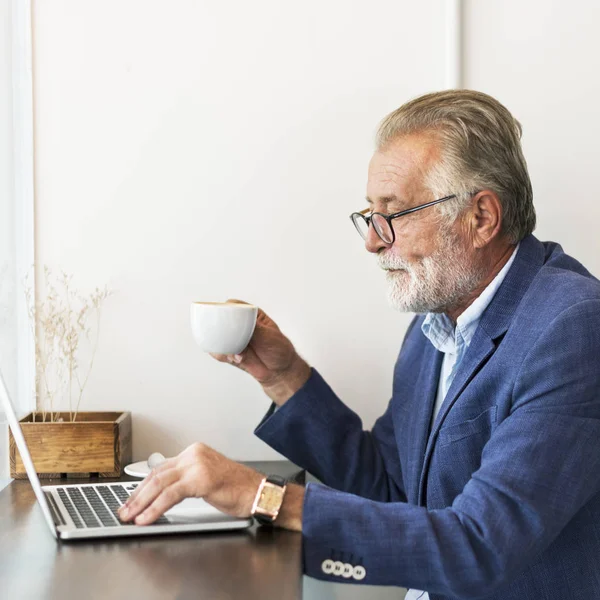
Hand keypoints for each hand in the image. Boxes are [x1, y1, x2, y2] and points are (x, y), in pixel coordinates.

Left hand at [118, 442, 262, 524]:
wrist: (259, 491)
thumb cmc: (237, 488)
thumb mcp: (205, 479)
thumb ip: (184, 480)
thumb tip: (158, 495)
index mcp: (194, 451)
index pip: (160, 469)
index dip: (142, 487)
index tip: (130, 501)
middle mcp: (194, 453)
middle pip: (156, 474)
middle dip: (136, 496)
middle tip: (124, 511)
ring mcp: (198, 464)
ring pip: (159, 483)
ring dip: (141, 503)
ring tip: (130, 517)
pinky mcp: (201, 478)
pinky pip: (170, 495)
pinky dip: (155, 508)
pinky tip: (146, 518)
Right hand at [211, 300, 310, 404]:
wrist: (279, 371)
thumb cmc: (279, 349)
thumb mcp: (269, 336)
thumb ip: (253, 329)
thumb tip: (240, 327)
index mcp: (250, 315)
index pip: (233, 306)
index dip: (226, 310)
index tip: (227, 319)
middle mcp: (239, 325)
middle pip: (220, 321)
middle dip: (221, 330)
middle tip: (231, 340)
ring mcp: (233, 339)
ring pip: (217, 338)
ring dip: (224, 346)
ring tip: (238, 353)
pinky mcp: (229, 352)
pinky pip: (219, 352)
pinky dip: (224, 356)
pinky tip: (236, 358)